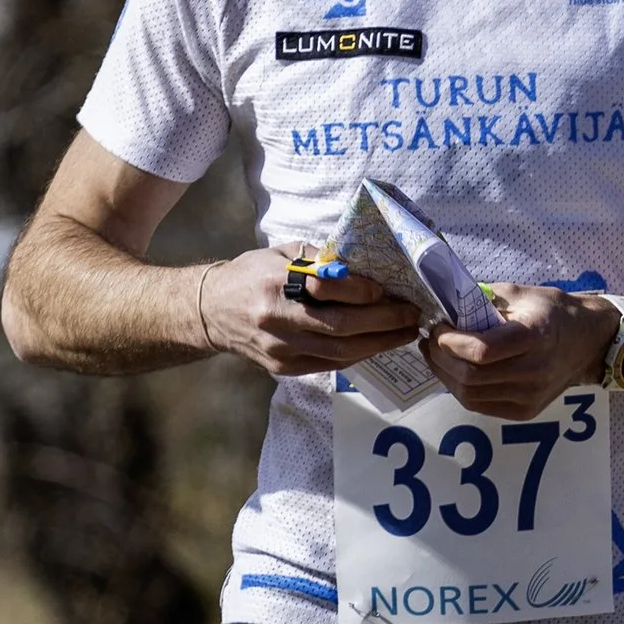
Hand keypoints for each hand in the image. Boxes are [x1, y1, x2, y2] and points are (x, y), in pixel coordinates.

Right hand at [200, 248, 421, 377]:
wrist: (211, 311)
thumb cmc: (252, 275)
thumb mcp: (282, 255)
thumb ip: (320, 262)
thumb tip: (365, 267)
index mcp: (274, 284)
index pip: (328, 291)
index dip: (363, 292)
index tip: (388, 289)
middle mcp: (276, 320)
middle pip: (341, 328)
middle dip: (384, 322)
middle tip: (412, 315)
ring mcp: (280, 349)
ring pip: (340, 352)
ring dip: (379, 344)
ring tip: (405, 333)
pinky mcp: (283, 368)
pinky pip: (330, 364)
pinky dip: (358, 355)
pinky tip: (378, 344)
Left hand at [423, 283, 615, 417]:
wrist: (589, 343)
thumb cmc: (553, 312)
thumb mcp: (521, 294)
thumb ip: (483, 300)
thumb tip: (445, 306)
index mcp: (534, 336)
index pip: (481, 350)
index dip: (450, 341)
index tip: (438, 327)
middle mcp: (534, 371)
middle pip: (470, 376)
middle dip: (440, 357)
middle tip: (430, 340)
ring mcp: (530, 396)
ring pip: (469, 395)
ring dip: (444, 375)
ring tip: (436, 355)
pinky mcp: (526, 411)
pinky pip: (480, 405)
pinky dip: (459, 389)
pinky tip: (454, 371)